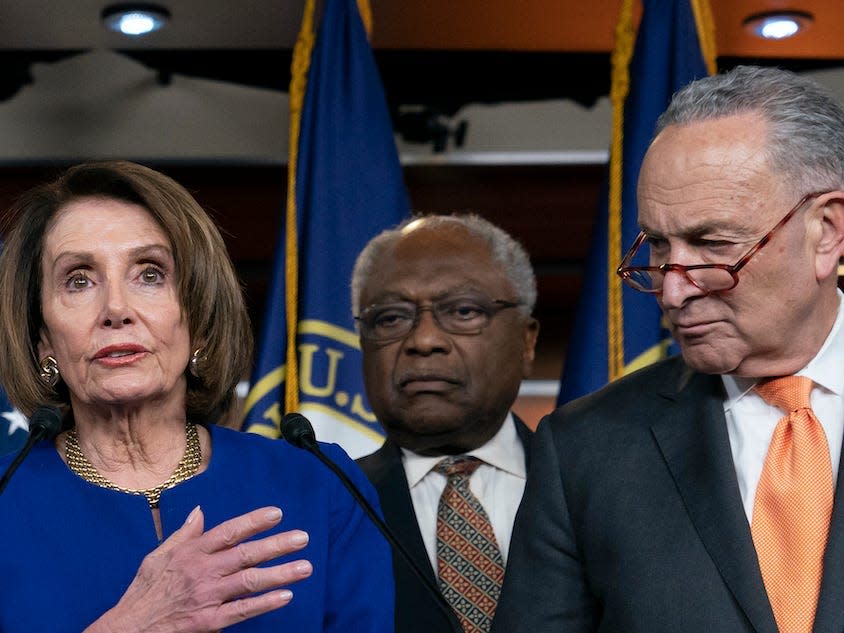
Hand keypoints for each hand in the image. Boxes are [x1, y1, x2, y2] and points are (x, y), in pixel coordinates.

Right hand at [86, 506, 311, 632]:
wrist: (127, 629)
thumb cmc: (144, 591)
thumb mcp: (158, 555)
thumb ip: (184, 533)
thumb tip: (200, 511)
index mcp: (191, 552)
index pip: (229, 531)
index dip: (254, 521)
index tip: (277, 514)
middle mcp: (202, 571)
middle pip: (246, 554)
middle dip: (277, 545)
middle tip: (303, 538)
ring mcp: (207, 596)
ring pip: (250, 581)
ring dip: (281, 573)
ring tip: (305, 567)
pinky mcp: (209, 621)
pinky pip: (242, 611)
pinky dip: (265, 603)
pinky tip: (285, 596)